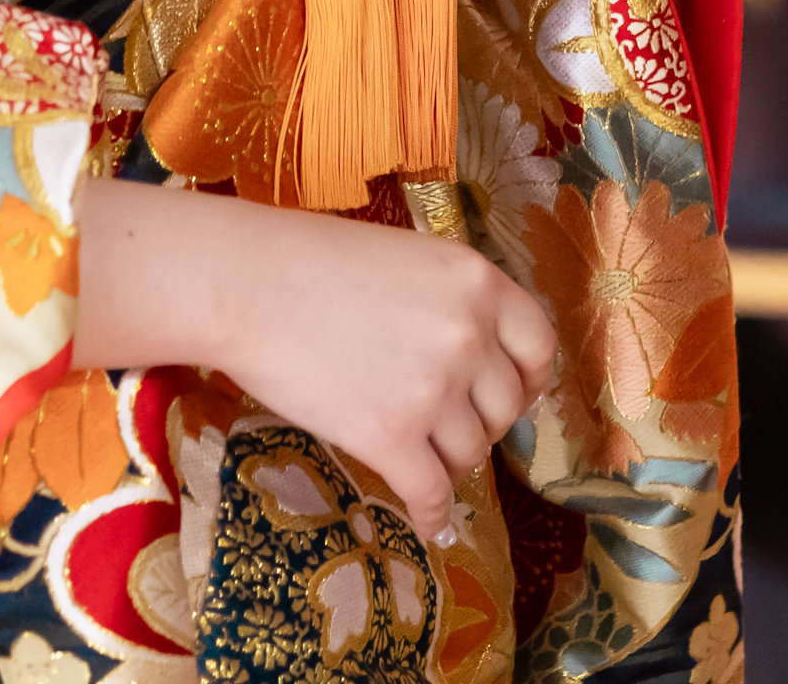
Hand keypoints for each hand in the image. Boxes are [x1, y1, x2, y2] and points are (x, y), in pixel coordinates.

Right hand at [74, 178, 555, 548]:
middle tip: (451, 427)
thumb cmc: (312, 262)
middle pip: (505, 406)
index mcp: (480, 283)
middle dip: (481, 423)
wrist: (248, 285)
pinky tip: (428, 525)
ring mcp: (435, 388)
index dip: (528, 378)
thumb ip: (451, 305)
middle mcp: (471, 335)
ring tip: (422, 459)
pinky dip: (432, 514)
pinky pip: (431, 491)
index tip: (514, 394)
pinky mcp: (391, 435)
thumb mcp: (409, 261)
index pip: (539, 345)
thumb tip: (475, 357)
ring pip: (470, 452)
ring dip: (449, 462)